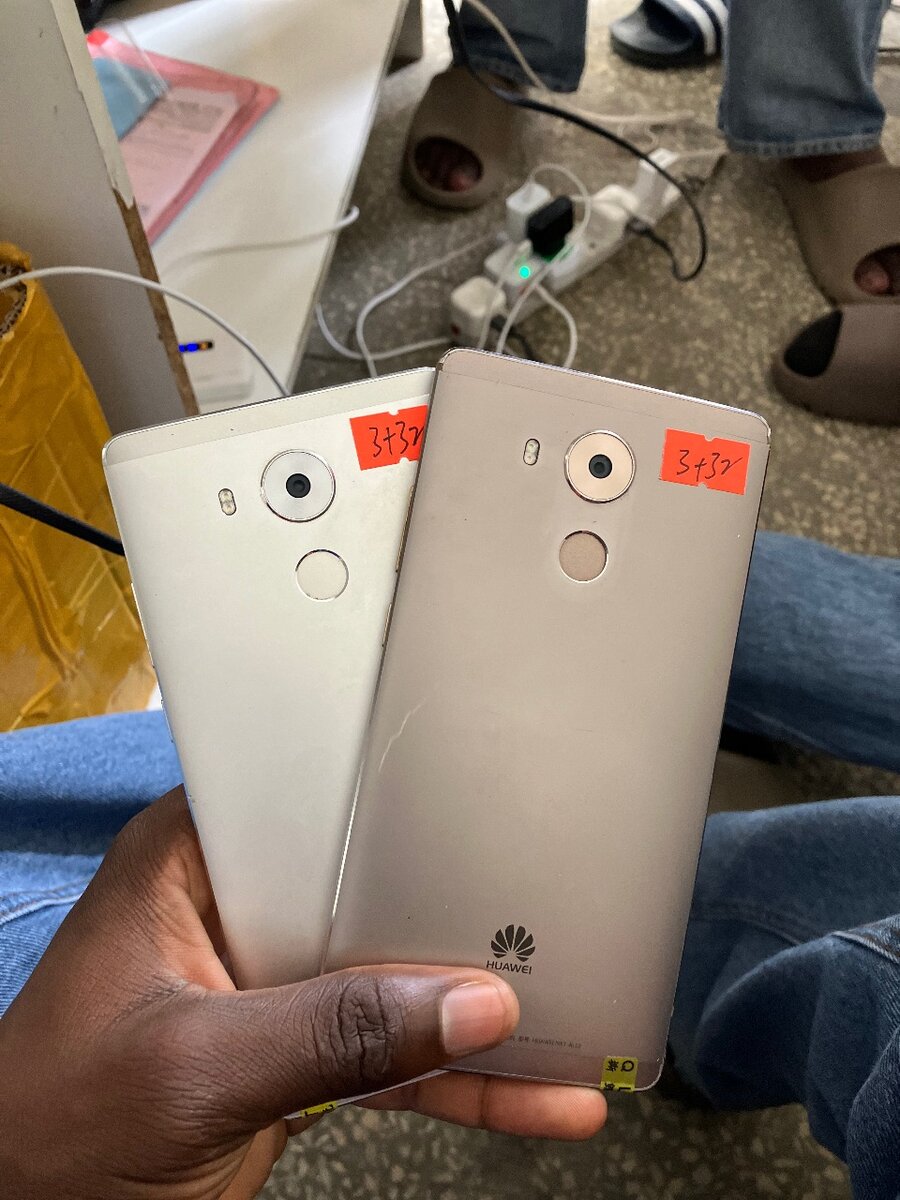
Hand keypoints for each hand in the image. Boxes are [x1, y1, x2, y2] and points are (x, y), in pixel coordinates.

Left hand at [0, 789, 605, 1199]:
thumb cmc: (59, 1128)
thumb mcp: (195, 1068)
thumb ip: (333, 1032)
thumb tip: (477, 1004)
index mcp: (195, 863)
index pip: (310, 797)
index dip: (397, 791)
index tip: (490, 787)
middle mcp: (242, 908)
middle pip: (374, 890)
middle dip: (465, 909)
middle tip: (565, 906)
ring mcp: (276, 985)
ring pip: (397, 983)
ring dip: (480, 1018)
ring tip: (581, 1033)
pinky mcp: (297, 1057)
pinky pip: (393, 1062)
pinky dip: (459, 1087)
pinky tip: (537, 1105)